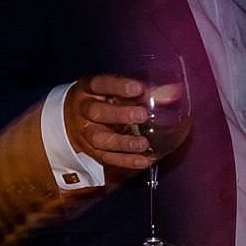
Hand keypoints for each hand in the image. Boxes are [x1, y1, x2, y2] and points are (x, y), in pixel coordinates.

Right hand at [63, 72, 189, 174]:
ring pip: (100, 139)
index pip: (99, 84)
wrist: (72, 118)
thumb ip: (144, 90)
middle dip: (119, 115)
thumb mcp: (116, 88)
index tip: (137, 88)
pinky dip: (125, 160)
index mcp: (88, 89)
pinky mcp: (91, 150)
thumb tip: (174, 93)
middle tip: (142, 115)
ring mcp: (85, 132)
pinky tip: (143, 161)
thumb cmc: (102, 98)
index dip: (117, 86)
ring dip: (122, 143)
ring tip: (143, 144)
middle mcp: (83, 111)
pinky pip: (107, 157)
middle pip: (97, 112)